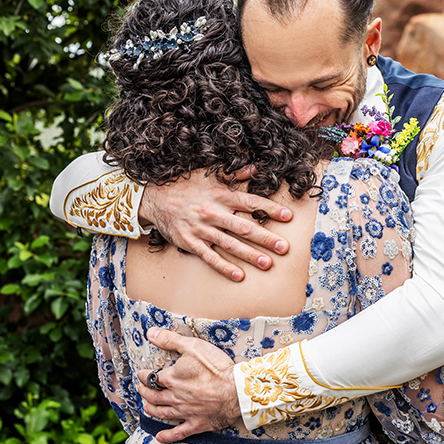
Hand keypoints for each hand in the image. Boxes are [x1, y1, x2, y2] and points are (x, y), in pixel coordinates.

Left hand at [135, 327, 240, 443]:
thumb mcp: (192, 346)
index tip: (142, 373)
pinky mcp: (196, 423)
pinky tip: (160, 437)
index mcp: (171, 379)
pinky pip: (178, 433)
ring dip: (151, 410)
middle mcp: (174, 397)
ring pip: (161, 413)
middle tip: (141, 389)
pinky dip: (167, 436)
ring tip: (146, 407)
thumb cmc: (216, 366)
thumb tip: (150, 333)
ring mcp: (184, 412)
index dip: (144, 375)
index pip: (151, 377)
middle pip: (153, 396)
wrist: (237, 389)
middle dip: (145, 392)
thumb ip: (169, 340)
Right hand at [138, 171, 291, 280]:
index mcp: (220, 195)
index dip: (270, 209)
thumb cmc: (185, 186)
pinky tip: (239, 275)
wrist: (155, 198)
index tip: (288, 216)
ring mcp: (202, 229)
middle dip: (265, 237)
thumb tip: (255, 168)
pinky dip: (224, 267)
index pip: (250, 202)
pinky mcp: (191, 243)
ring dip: (249, 255)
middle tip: (283, 248)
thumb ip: (234, 174)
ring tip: (267, 263)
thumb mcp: (208, 174)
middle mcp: (213, 212)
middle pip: (243, 227)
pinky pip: (210, 257)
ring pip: (230, 244)